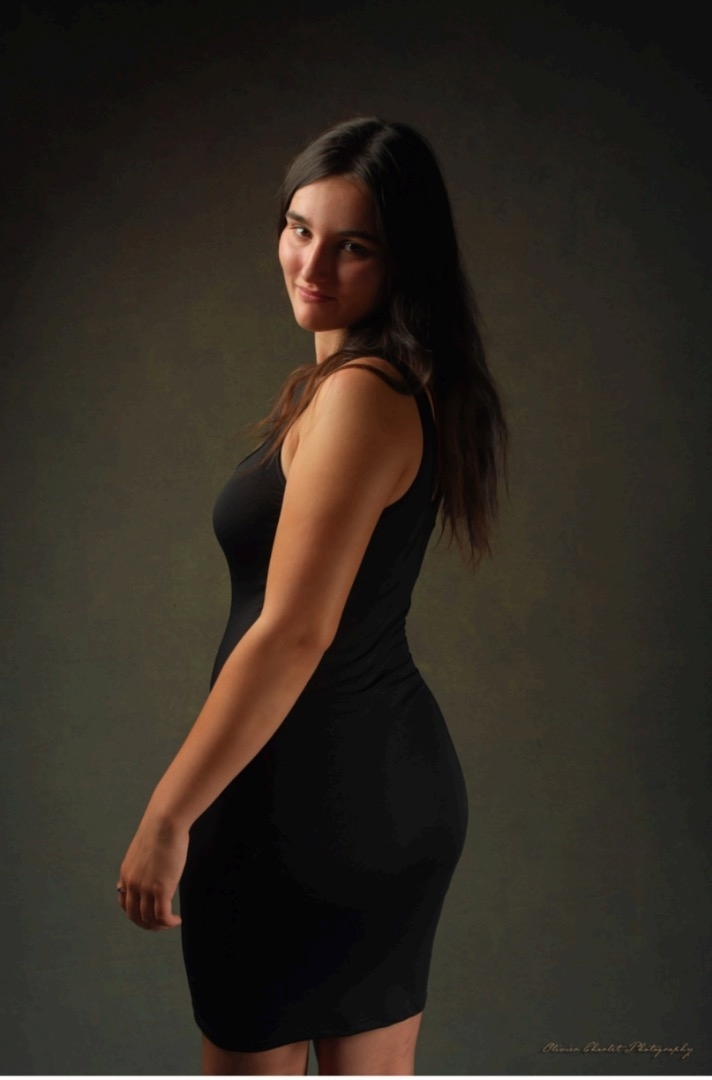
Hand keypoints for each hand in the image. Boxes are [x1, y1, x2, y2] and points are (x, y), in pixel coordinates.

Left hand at [117, 813, 187, 930]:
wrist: (165, 823)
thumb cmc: (160, 830)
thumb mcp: (144, 851)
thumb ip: (145, 866)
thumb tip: (156, 872)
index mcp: (126, 875)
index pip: (125, 904)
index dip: (136, 913)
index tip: (147, 914)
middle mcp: (132, 884)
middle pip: (135, 916)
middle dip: (148, 924)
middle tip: (160, 924)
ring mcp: (145, 888)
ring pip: (148, 919)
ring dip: (160, 926)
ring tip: (170, 923)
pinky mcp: (161, 889)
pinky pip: (162, 916)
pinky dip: (169, 922)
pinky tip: (176, 920)